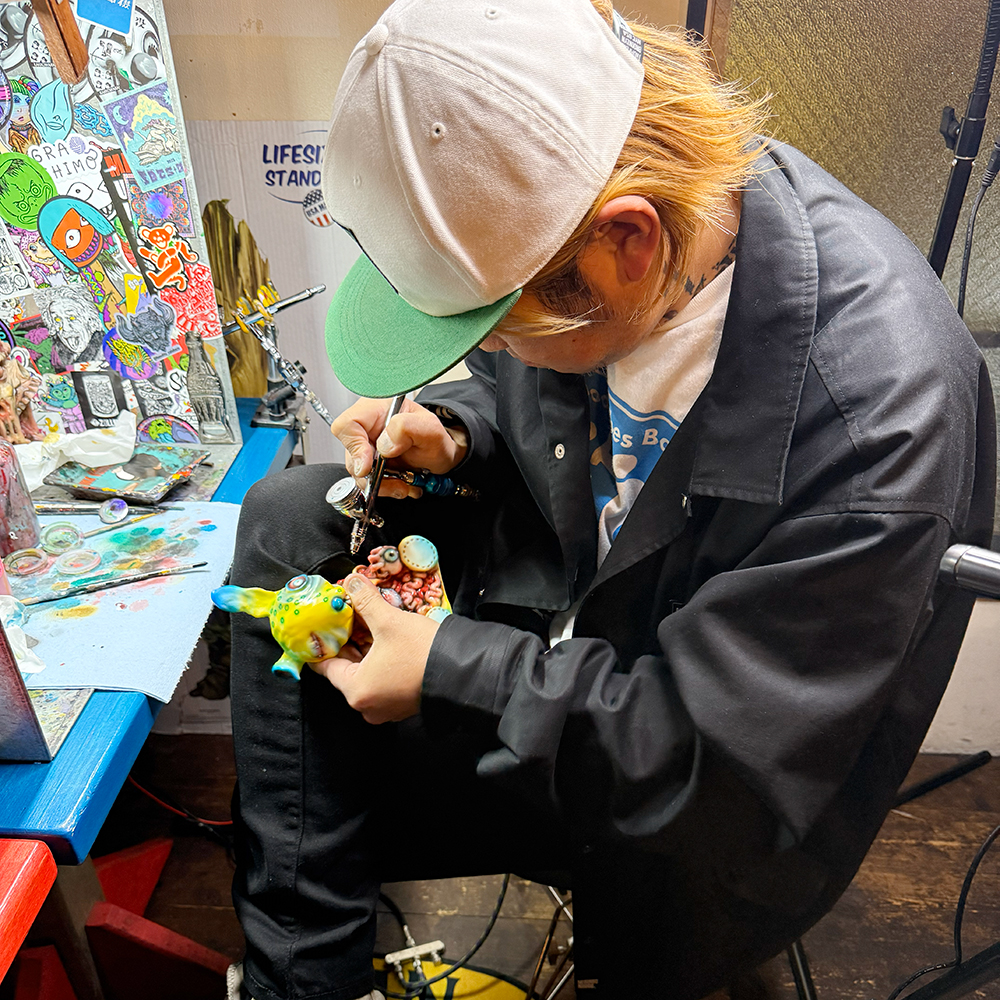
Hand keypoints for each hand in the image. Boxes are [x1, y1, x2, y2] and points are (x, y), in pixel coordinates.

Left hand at [309, 573, 440, 723]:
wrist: (465, 672)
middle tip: (347, 619)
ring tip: (368, 625)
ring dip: (365, 650)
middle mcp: (368, 705)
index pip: (325, 666)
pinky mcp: (404, 703)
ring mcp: (387, 708)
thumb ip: (366, 601)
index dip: (324, 641)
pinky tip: (386, 641)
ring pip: (366, 674)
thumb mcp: (389, 621)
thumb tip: (352, 583)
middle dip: (348, 642)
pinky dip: (380, 662)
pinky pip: (382, 680)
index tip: (323, 626)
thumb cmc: (423, 653)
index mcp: (356, 691)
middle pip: (346, 669)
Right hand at [331, 398, 467, 499]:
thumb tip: (383, 446)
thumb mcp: (429, 428)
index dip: (354, 447)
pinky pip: (367, 481)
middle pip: (350, 453)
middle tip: (396, 479)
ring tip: (403, 483)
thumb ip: (405, 428)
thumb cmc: (434, 437)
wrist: (440, 455)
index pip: (347, 425)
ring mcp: (366, 447)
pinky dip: (384, 488)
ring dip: (381, 484)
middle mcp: (366, 427)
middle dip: (373, 473)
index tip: (369, 466)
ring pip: (357, 472)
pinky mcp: (369, 464)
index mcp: (375, 408)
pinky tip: (400, 485)